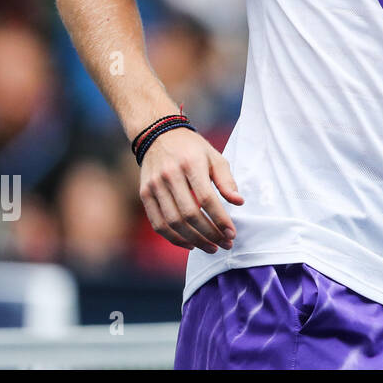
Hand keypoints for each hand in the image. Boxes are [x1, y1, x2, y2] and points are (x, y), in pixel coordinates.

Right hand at [139, 128, 243, 251]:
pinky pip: (158, 223)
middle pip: (189, 214)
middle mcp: (170, 175)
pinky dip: (174, 238)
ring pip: (173, 223)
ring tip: (211, 247)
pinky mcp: (144, 194)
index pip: (206, 198)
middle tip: (225, 244)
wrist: (158, 135)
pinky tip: (190, 244)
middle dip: (209, 234)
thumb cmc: (192, 148)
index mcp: (190, 164)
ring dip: (194, 240)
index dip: (220, 219)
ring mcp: (154, 186)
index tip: (232, 233)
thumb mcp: (214, 157)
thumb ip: (226, 180)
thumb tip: (238, 202)